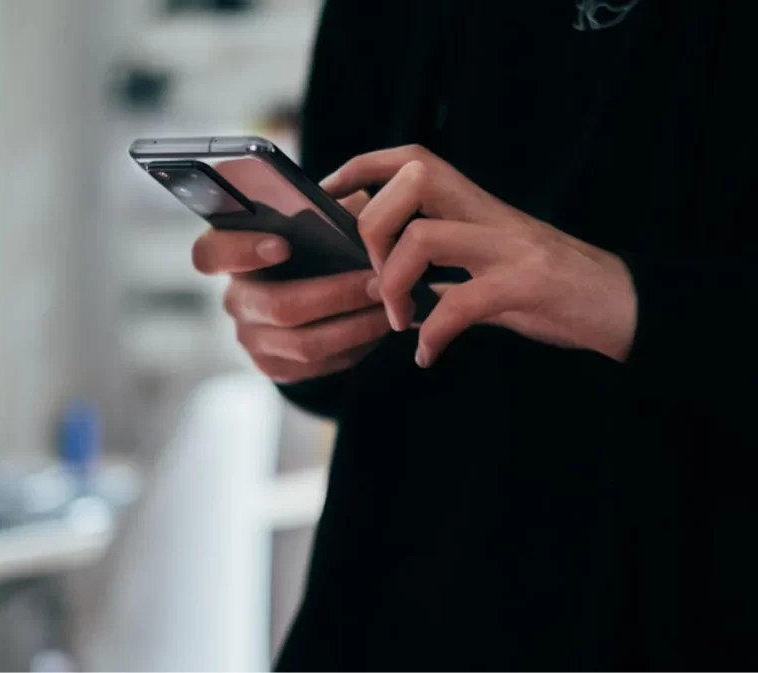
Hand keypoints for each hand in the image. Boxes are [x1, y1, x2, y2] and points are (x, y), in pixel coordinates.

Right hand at [191, 193, 390, 382]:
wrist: (313, 296)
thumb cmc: (315, 245)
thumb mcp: (317, 219)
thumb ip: (328, 210)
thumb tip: (356, 210)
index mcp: (232, 254)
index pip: (210, 253)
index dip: (241, 251)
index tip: (283, 245)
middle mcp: (235, 298)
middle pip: (276, 306)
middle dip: (336, 294)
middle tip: (378, 282)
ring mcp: (251, 337)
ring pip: (303, 343)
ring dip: (354, 325)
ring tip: (389, 307)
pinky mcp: (273, 366)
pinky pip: (317, 365)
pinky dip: (354, 346)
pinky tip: (378, 327)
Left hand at [322, 145, 637, 366]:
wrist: (625, 307)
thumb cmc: (552, 291)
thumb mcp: (490, 270)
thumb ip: (443, 270)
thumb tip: (385, 282)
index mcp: (477, 207)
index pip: (412, 159)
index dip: (362, 167)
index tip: (328, 195)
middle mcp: (490, 215)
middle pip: (413, 180)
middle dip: (373, 226)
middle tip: (373, 278)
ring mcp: (511, 247)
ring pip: (426, 237)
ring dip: (395, 284)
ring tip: (399, 321)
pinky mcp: (529, 285)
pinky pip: (463, 303)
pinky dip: (434, 334)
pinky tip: (429, 354)